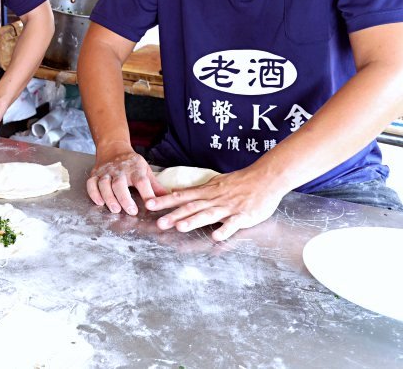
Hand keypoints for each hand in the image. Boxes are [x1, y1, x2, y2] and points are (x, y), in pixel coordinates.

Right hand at [85, 149, 167, 215]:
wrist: (113, 148)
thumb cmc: (132, 164)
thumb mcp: (146, 170)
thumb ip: (155, 186)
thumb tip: (170, 199)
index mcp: (135, 169)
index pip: (142, 181)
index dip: (147, 193)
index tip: (151, 205)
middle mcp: (119, 170)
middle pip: (120, 184)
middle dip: (125, 198)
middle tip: (131, 211)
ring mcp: (106, 172)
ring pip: (105, 184)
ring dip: (109, 197)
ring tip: (115, 209)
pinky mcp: (95, 174)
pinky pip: (91, 183)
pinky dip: (93, 193)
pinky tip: (99, 202)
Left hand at [145, 168, 285, 240]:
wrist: (266, 178)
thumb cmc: (241, 181)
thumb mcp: (216, 182)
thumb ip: (197, 190)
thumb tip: (176, 191)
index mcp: (208, 191)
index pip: (182, 196)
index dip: (165, 201)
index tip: (149, 205)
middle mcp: (215, 199)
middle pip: (192, 206)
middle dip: (174, 214)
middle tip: (159, 223)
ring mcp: (229, 208)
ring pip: (209, 214)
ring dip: (194, 221)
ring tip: (179, 227)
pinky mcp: (243, 215)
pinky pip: (233, 224)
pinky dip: (224, 229)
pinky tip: (215, 236)